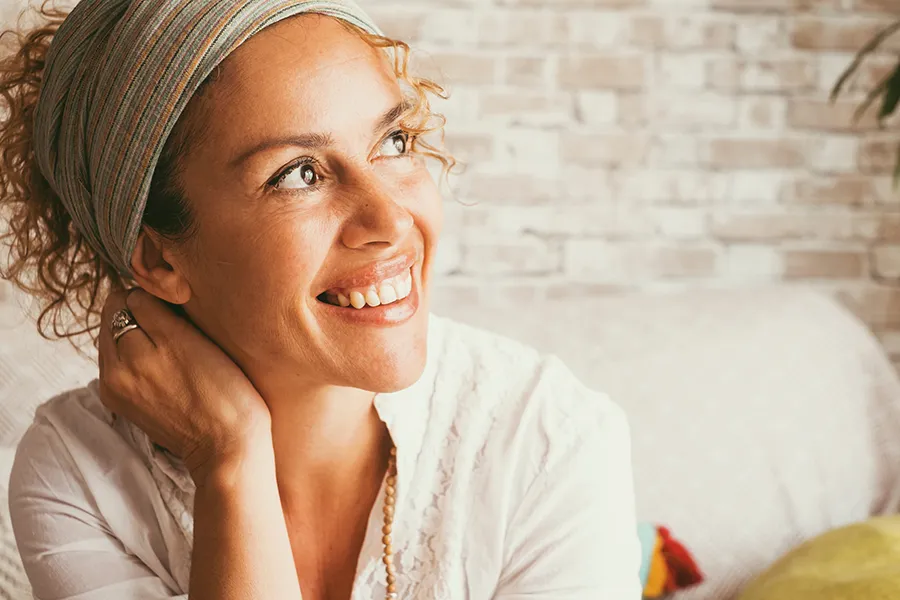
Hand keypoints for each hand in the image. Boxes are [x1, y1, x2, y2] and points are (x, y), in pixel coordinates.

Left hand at [98, 288, 271, 482]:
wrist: (229, 449)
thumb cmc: (225, 393)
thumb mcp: (192, 342)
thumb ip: (156, 312)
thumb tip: (136, 292)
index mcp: (130, 353)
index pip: (130, 298)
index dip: (158, 295)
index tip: (181, 305)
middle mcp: (114, 372)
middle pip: (116, 318)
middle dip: (142, 313)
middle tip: (179, 322)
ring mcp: (116, 390)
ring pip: (117, 340)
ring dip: (139, 334)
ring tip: (176, 344)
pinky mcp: (124, 404)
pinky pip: (121, 363)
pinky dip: (138, 356)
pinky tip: (167, 364)